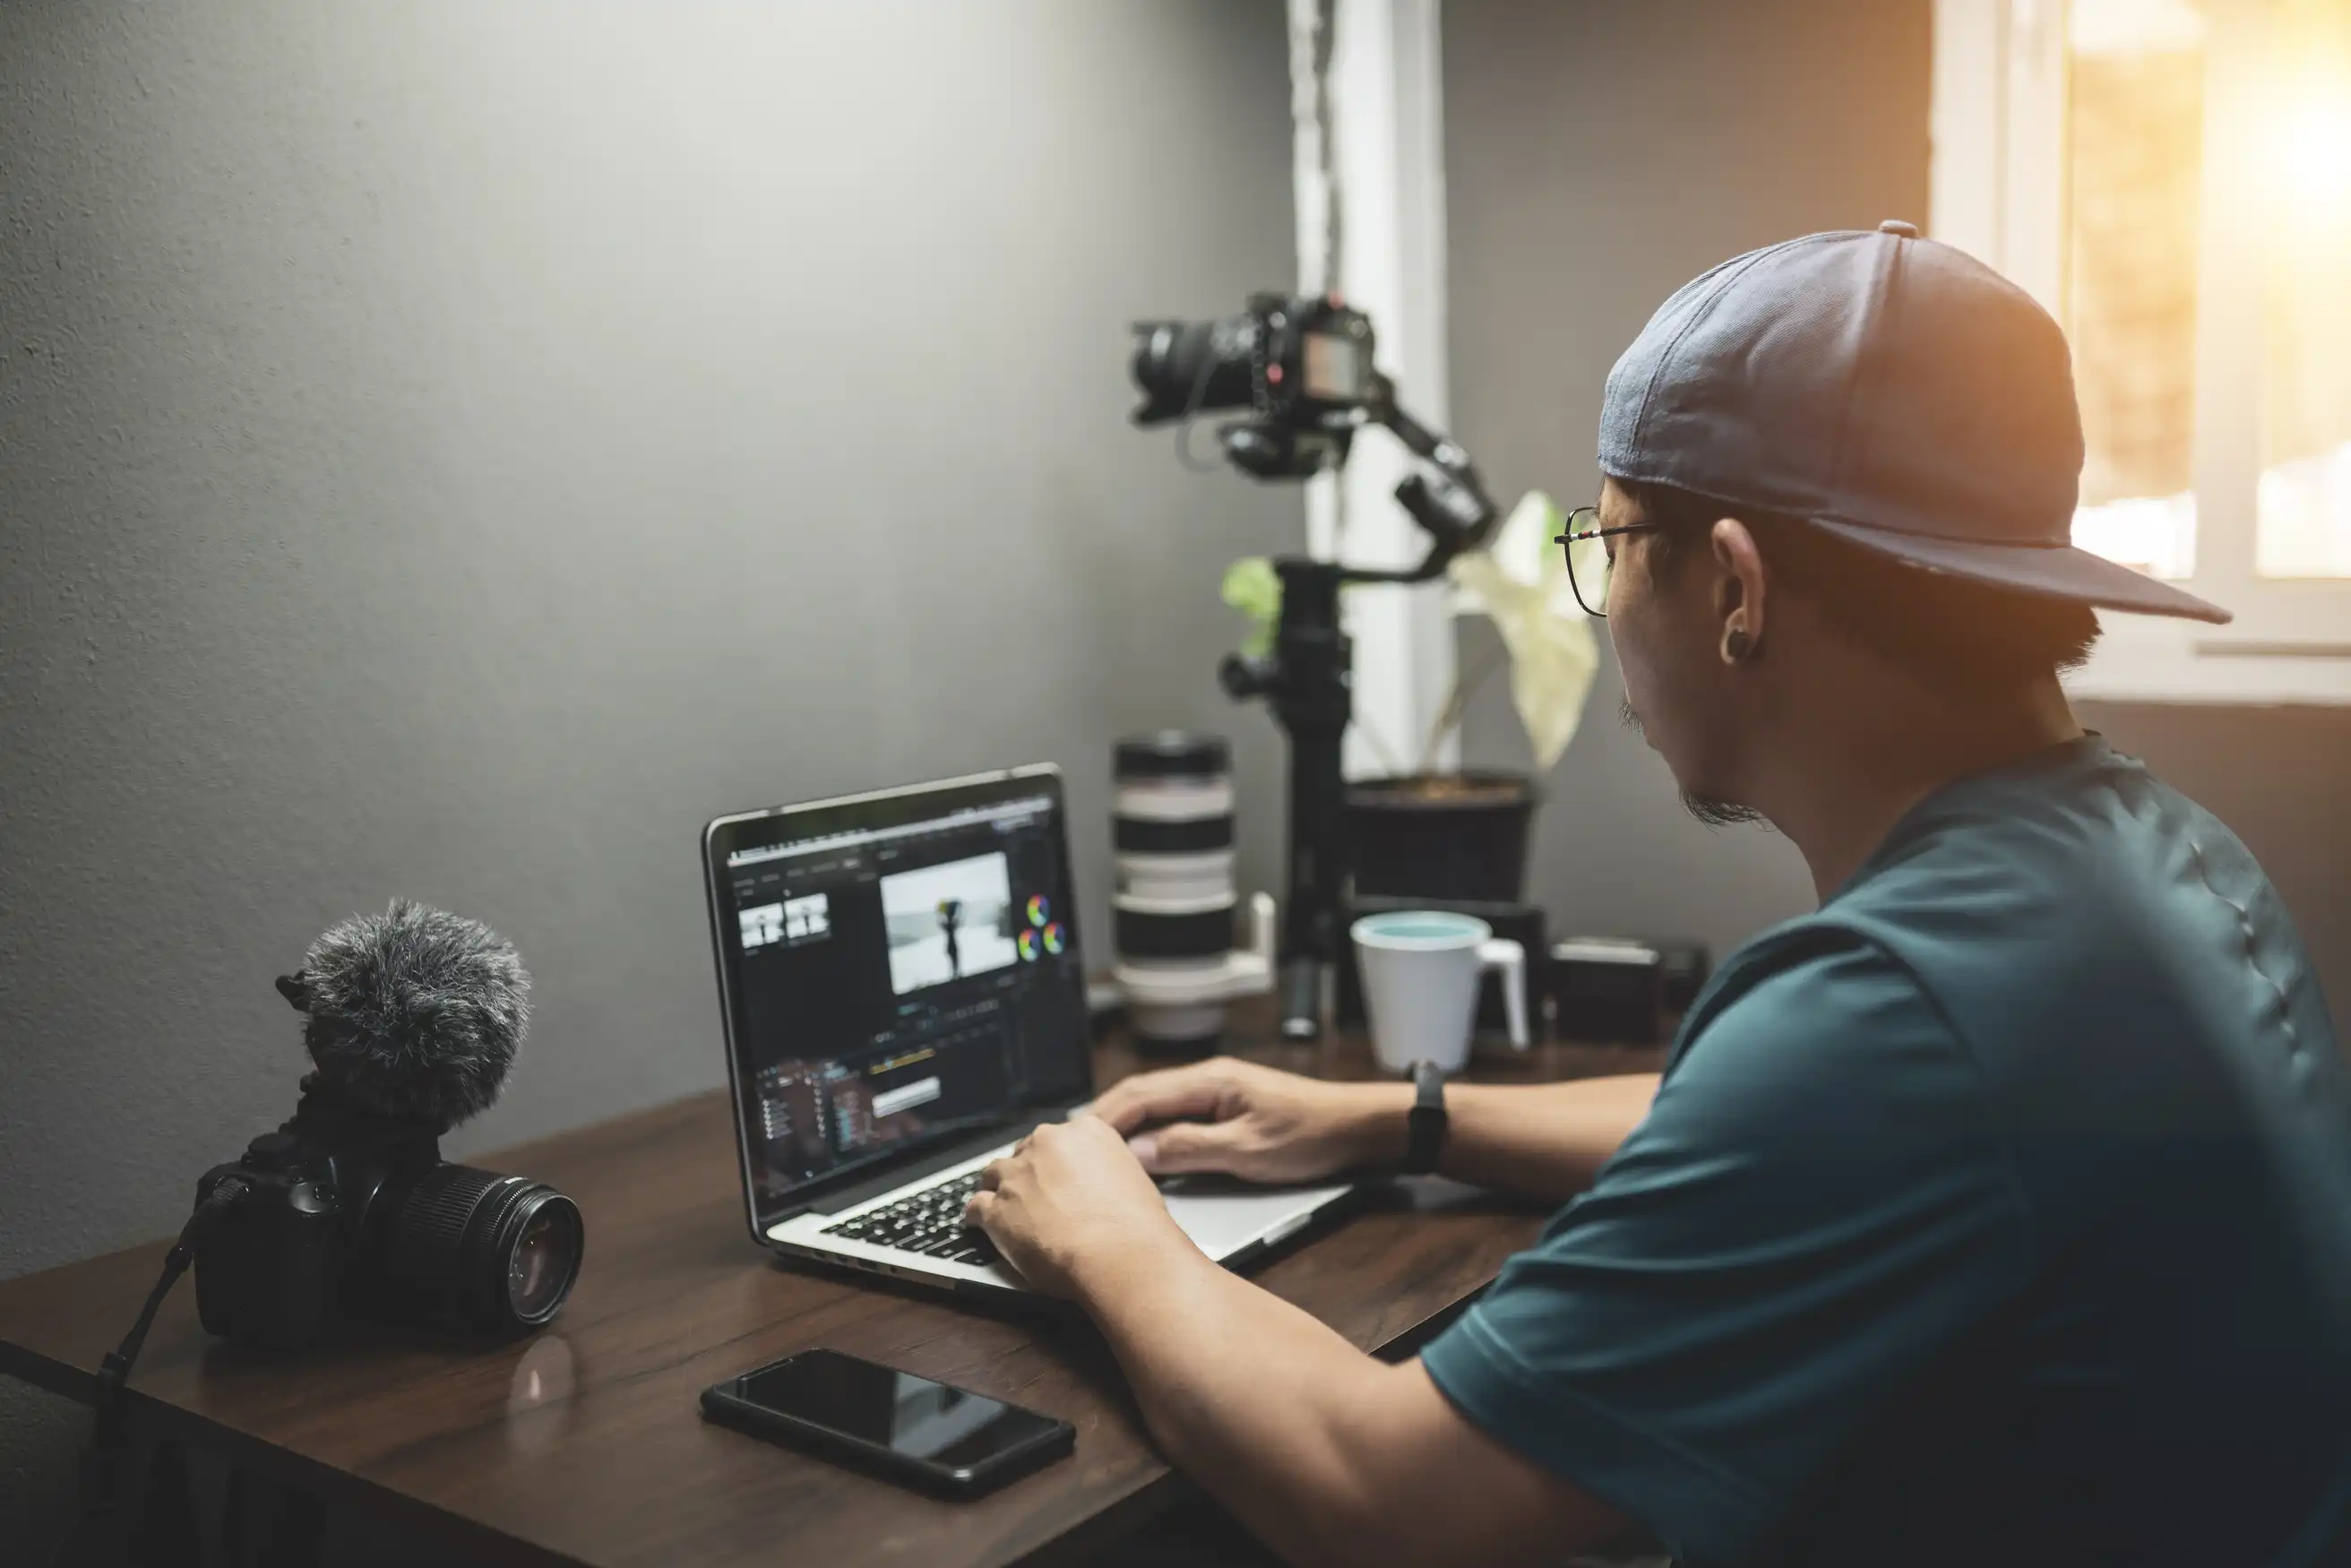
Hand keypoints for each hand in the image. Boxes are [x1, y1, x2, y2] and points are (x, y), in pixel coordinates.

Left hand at [964, 1117, 1195, 1298]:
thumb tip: (1102, 1184)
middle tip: (1034, 1196)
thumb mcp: (1132, 1178)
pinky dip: (976, 1217)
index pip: (1059, 1138)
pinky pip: (975, 1207)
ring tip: (1002, 1206)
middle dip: (1026, 1173)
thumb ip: (1107, 1171)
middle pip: (1025, 1152)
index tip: (1055, 1174)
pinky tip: (979, 1226)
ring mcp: (1017, 1174)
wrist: (1120, 1253)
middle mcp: (1047, 1143)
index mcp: (1086, 1131)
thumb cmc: (1135, 1224)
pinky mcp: (996, 1208)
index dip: (1055, 1160)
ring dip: (998, 1189)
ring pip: (994, 1173)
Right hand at [1088, 1057, 1404, 1183]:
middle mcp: (1208, 1078)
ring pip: (1156, 1102)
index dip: (1105, 1118)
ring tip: (1096, 1151)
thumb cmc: (1309, 1135)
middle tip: (1073, 1147)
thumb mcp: (1246, 1151)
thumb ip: (1190, 1148)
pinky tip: (1141, 1150)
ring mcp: (1216, 1090)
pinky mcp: (1226, 1106)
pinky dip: (1150, 1128)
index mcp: (1209, 1080)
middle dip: (1105, 1118)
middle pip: (1142, 1092)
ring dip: (1126, 1123)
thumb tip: (1140, 1151)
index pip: (1141, 1093)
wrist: (1355, 1127)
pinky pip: (1175, 1113)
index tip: (1076, 1141)